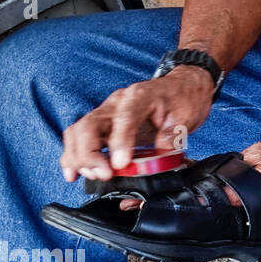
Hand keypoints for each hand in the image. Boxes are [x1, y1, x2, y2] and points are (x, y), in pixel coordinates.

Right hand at [61, 66, 213, 181]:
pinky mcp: (103, 124)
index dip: (119, 142)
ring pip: (78, 132)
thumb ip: (172, 133)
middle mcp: (116, 103)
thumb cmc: (184, 98)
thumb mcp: (187, 115)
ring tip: (92, 175)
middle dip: (90, 154)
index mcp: (140, 96)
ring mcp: (106, 112)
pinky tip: (74, 173)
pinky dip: (73, 156)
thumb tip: (161, 152)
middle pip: (89, 125)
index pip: (123, 117)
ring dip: (79, 157)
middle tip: (104, 174)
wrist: (183, 86)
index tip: (120, 164)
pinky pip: (79, 138)